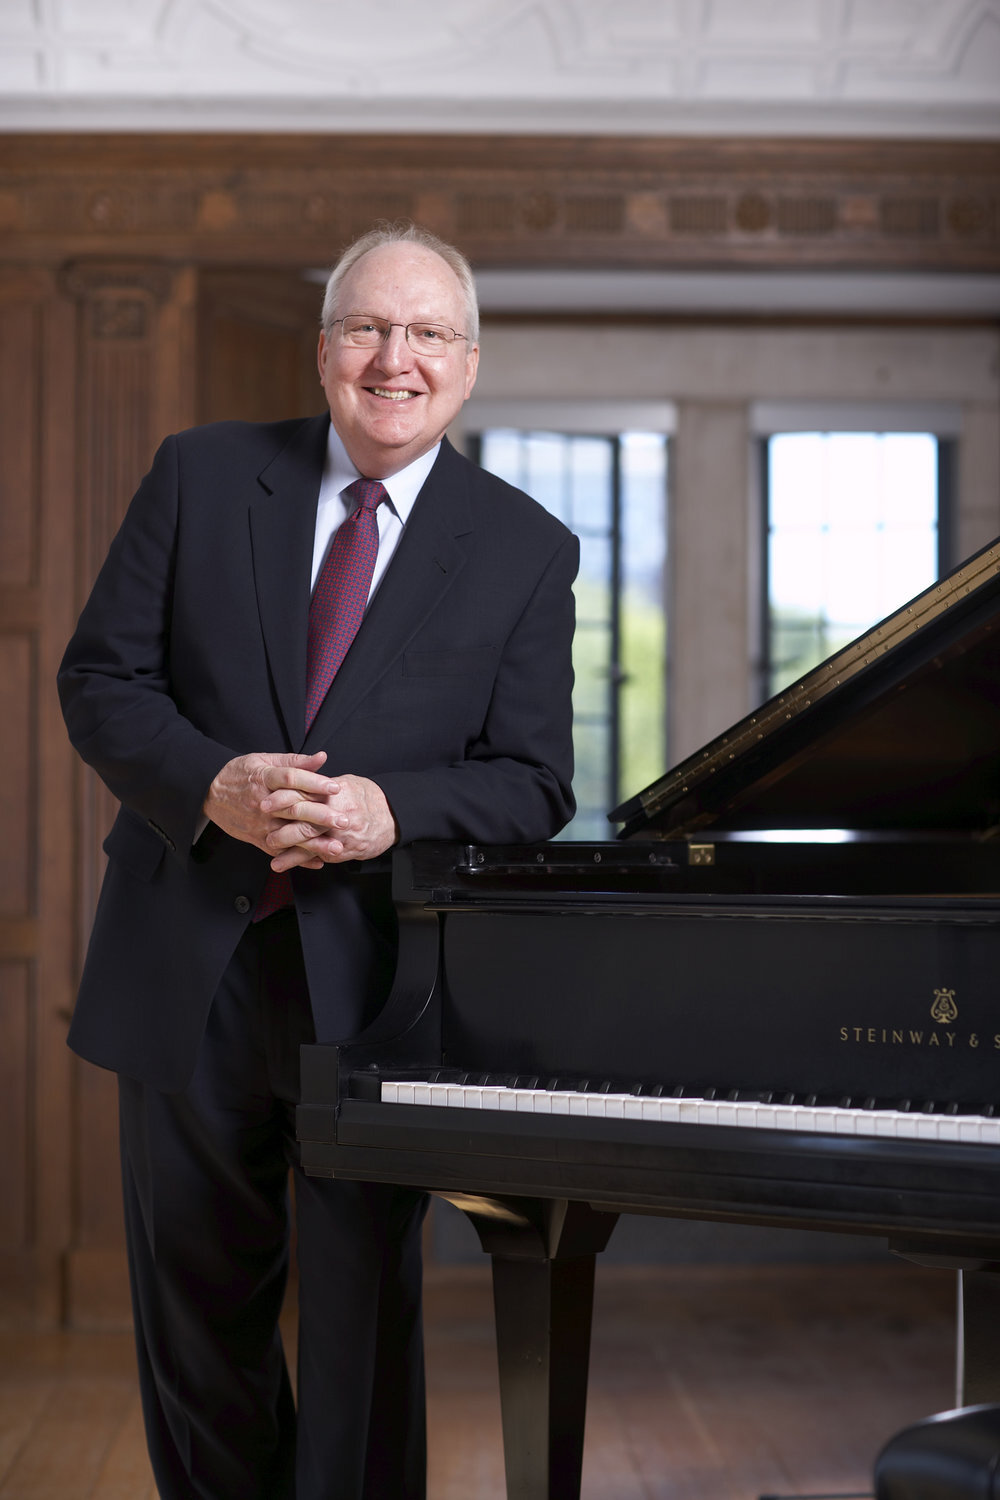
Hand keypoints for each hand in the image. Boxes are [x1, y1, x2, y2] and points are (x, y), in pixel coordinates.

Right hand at [203, 751, 335, 867]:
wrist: (209, 793)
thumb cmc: (240, 774)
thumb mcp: (264, 759)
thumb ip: (295, 760)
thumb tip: (322, 757)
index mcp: (264, 778)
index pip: (292, 779)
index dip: (314, 782)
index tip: (335, 788)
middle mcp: (262, 802)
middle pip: (294, 809)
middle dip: (321, 816)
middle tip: (344, 821)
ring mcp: (259, 823)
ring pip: (289, 834)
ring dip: (314, 843)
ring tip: (336, 847)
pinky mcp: (256, 838)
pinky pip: (279, 850)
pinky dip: (298, 858)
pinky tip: (318, 861)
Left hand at [260, 772, 398, 868]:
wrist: (392, 818)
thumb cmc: (368, 797)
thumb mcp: (347, 782)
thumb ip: (322, 782)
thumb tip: (301, 775)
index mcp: (336, 794)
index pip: (305, 794)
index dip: (283, 797)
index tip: (266, 800)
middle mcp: (338, 815)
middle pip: (305, 819)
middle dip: (281, 822)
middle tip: (262, 824)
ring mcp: (340, 836)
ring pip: (309, 842)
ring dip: (286, 847)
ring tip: (269, 847)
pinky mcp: (342, 851)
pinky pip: (317, 856)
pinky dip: (299, 860)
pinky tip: (282, 862)